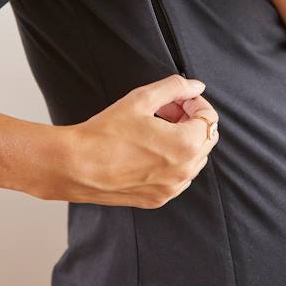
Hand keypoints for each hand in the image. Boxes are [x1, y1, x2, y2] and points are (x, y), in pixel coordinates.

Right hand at [38, 75, 219, 208]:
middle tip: (166, 110)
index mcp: (186, 145)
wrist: (76, 165)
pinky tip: (148, 148)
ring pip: (194, 159)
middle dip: (191, 120)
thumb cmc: (106, 132)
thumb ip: (175, 88)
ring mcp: (172, 189)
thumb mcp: (142, 99)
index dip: (195, 102)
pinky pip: (178, 176)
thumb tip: (196, 86)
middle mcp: (185, 171)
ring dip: (183, 140)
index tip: (179, 98)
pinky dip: (172, 160)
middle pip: (206, 139)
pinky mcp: (158, 199)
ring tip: (156, 128)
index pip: (209, 118)